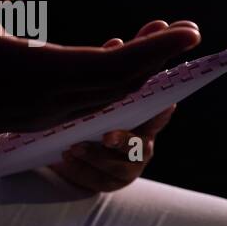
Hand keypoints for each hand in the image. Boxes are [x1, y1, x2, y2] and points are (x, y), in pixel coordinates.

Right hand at [0, 0, 200, 133]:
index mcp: (29, 76)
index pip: (113, 67)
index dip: (157, 51)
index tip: (190, 32)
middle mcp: (39, 105)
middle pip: (118, 88)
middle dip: (156, 61)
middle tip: (183, 30)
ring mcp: (33, 117)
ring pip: (103, 100)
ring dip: (134, 72)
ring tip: (156, 35)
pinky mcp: (25, 118)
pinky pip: (81, 105)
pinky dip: (107, 83)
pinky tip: (113, 54)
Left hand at [48, 20, 188, 191]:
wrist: (70, 150)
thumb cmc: (92, 112)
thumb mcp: (100, 90)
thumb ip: (114, 64)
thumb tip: (117, 41)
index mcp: (144, 119)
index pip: (159, 114)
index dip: (161, 110)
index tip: (162, 104)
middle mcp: (141, 144)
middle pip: (140, 146)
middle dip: (125, 141)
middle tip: (107, 135)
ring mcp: (126, 167)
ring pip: (119, 167)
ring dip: (97, 157)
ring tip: (73, 148)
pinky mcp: (107, 184)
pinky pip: (97, 181)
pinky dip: (81, 171)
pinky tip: (65, 158)